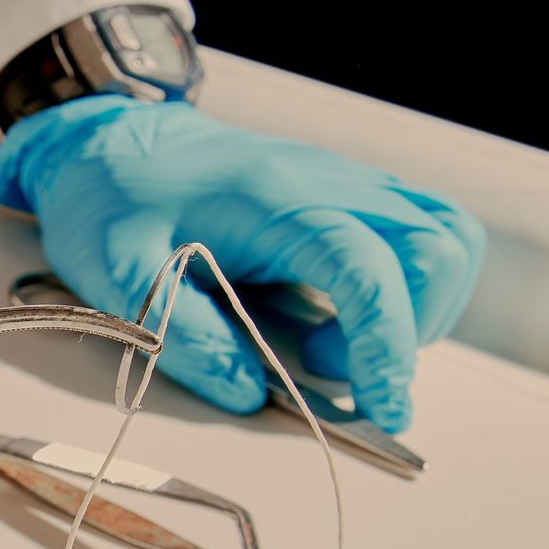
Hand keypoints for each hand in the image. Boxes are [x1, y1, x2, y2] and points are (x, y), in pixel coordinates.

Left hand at [0, 96, 485, 431]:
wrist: (105, 142)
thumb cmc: (110, 200)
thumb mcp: (120, 274)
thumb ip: (183, 335)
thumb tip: (246, 393)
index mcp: (278, 200)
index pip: (369, 271)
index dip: (386, 343)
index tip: (384, 406)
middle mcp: (330, 182)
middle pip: (437, 248)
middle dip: (407, 327)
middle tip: (320, 364)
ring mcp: (344, 183)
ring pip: (443, 236)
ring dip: (416, 306)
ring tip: (327, 342)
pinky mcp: (343, 195)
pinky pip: (416, 233)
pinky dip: (403, 286)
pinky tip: (337, 313)